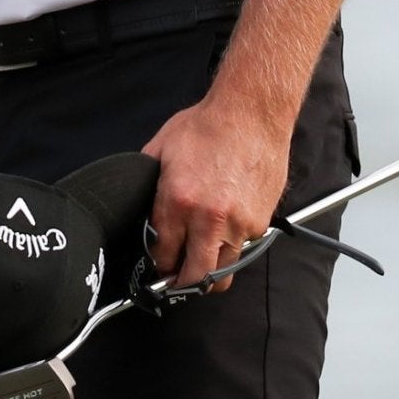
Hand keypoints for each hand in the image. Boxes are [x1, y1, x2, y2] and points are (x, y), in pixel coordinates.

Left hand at [141, 97, 291, 295]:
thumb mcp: (162, 147)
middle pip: (195, 277)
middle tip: (176, 280)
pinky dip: (231, 247)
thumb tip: (139, 205)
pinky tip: (224, 229)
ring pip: (222, 271)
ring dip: (209, 272)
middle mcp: (208, 219)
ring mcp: (238, 224)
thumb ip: (149, 182)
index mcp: (178, 200)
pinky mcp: (259, 222)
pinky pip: (242, 249)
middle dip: (182, 285)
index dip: (158, 264)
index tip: (158, 265)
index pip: (164, 254)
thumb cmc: (206, 126)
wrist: (251, 114)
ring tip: (200, 262)